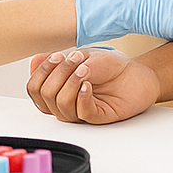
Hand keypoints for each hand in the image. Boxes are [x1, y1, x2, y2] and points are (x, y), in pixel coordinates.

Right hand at [27, 47, 160, 123]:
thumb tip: (35, 61)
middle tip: (74, 59)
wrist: (137, 73)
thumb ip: (58, 62)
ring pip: (60, 106)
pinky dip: (81, 97)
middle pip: (44, 97)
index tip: (56, 57)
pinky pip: (81, 113)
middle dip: (56, 74)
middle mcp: (66, 101)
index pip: (34, 88)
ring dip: (70, 83)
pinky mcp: (96, 117)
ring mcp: (80, 110)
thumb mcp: (82, 56)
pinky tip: (88, 84)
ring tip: (85, 69)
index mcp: (58, 88)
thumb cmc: (111, 66)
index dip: (41, 73)